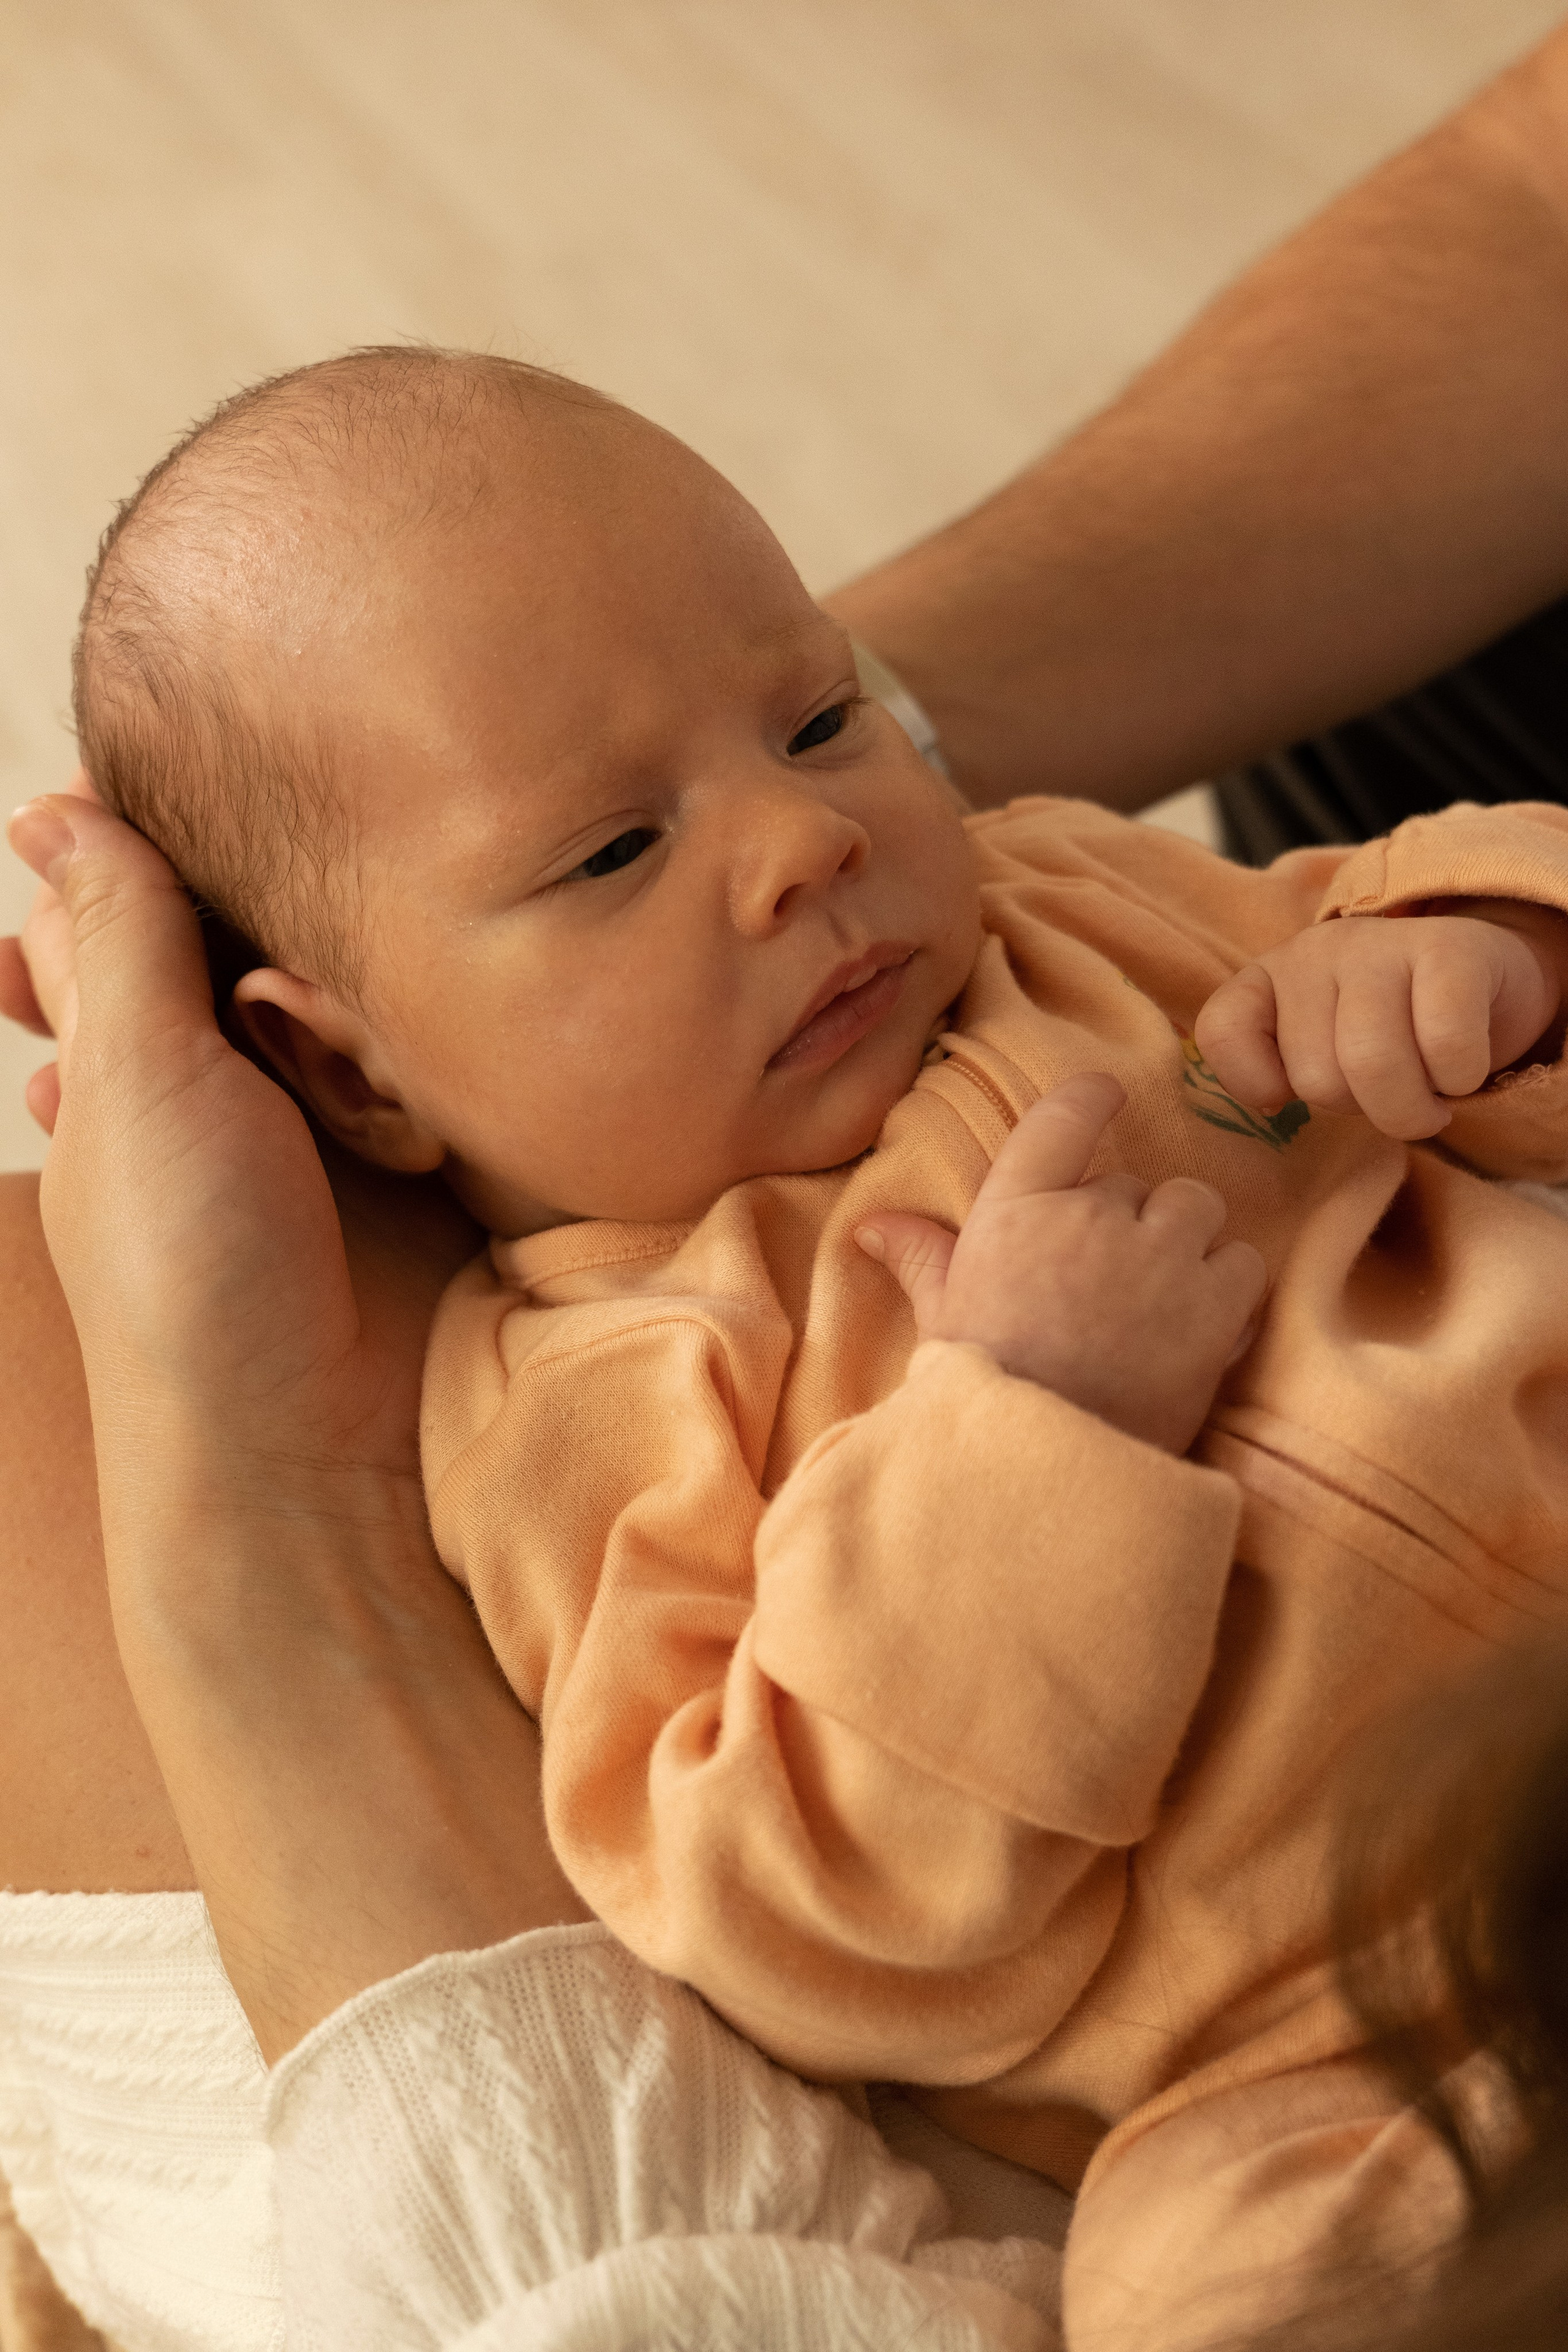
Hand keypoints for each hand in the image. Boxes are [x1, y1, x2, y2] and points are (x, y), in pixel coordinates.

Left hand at [6, 791, 586, 2058]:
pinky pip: (441, 1055)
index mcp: (126, 1062)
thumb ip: (121, 939)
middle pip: (265, 935)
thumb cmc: (191, 1281)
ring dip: (356, 1017)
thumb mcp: (136, 1080)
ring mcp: (335, 1122)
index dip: (167, 863)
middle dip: (279, 951)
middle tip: (279, 1024)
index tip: (211, 824)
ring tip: (347, 1087)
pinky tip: (414, 1110)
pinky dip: (428, 1066)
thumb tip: (60, 812)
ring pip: (359, 985)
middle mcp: (227, 1084)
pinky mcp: (430, 1156)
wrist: (323, 1461)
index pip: (141, 909)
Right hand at [855, 1071, 1265, 1453]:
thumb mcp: (943, 1317)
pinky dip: (1229, 1289)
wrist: (1044, 1464)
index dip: (1091, 1099)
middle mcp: (1090, 1217)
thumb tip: (872, 1226)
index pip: (1062, 1120)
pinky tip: (1199, 1328)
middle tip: (1108, 1286)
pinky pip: (1242, 1262)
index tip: (1106, 1094)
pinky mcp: (1212, 1305)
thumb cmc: (985, 1386)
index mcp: (1016, 1211)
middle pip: (1133, 1184)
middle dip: (1128, 1224)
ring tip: (1162, 1298)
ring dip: (1186, 1244)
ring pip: (1197, 1209)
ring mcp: (1155, 1257)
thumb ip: (922, 1258)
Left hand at [1194, 908, 1566, 1141]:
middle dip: (1362, 1109)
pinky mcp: (1449, 949)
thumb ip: (1280, 1072)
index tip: (1298, 1092)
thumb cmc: (1392, 1031)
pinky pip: (1444, 1045)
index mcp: (1269, 976)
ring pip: (1374, 1066)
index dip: (1260, 1085)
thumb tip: (1272, 1104)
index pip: (1221, 1033)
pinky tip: (1461, 1069)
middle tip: (1391, 1092)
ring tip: (1428, 1093)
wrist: (1486, 977)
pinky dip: (1460, 1079)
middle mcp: (1314, 950)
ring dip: (1412, 1108)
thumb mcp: (1321, 1048)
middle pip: (1316, 1078)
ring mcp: (1379, 943)